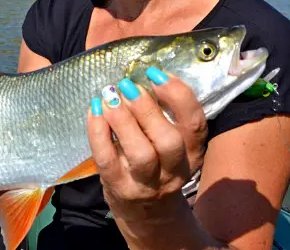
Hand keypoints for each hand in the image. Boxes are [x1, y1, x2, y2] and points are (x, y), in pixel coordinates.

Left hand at [86, 67, 207, 225]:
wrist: (148, 214)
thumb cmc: (158, 163)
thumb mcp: (171, 141)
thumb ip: (163, 113)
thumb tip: (140, 75)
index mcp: (191, 152)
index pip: (195, 124)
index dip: (179, 96)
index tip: (157, 74)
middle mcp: (174, 171)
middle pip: (168, 142)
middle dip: (148, 109)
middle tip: (127, 85)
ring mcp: (147, 184)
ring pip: (140, 154)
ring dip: (122, 120)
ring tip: (109, 95)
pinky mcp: (119, 188)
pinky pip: (107, 160)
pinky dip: (98, 132)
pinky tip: (94, 111)